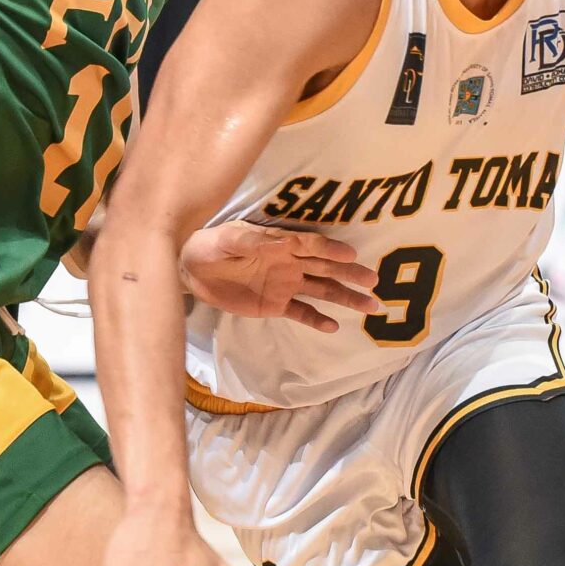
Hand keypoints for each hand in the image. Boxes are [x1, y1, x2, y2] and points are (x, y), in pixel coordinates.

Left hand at [181, 221, 382, 332]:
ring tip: (370, 306)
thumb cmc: (210, 245)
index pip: (311, 245)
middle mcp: (290, 263)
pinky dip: (317, 319)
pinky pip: (302, 313)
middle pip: (326, 269)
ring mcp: (285, 285)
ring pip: (322, 291)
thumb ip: (255, 241)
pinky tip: (334, 327)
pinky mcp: (276, 305)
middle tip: (374, 281)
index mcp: (280, 243)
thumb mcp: (229, 238)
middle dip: (350, 275)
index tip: (351, 256)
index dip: (330, 250)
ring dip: (345, 297)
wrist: (190, 269)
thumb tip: (286, 242)